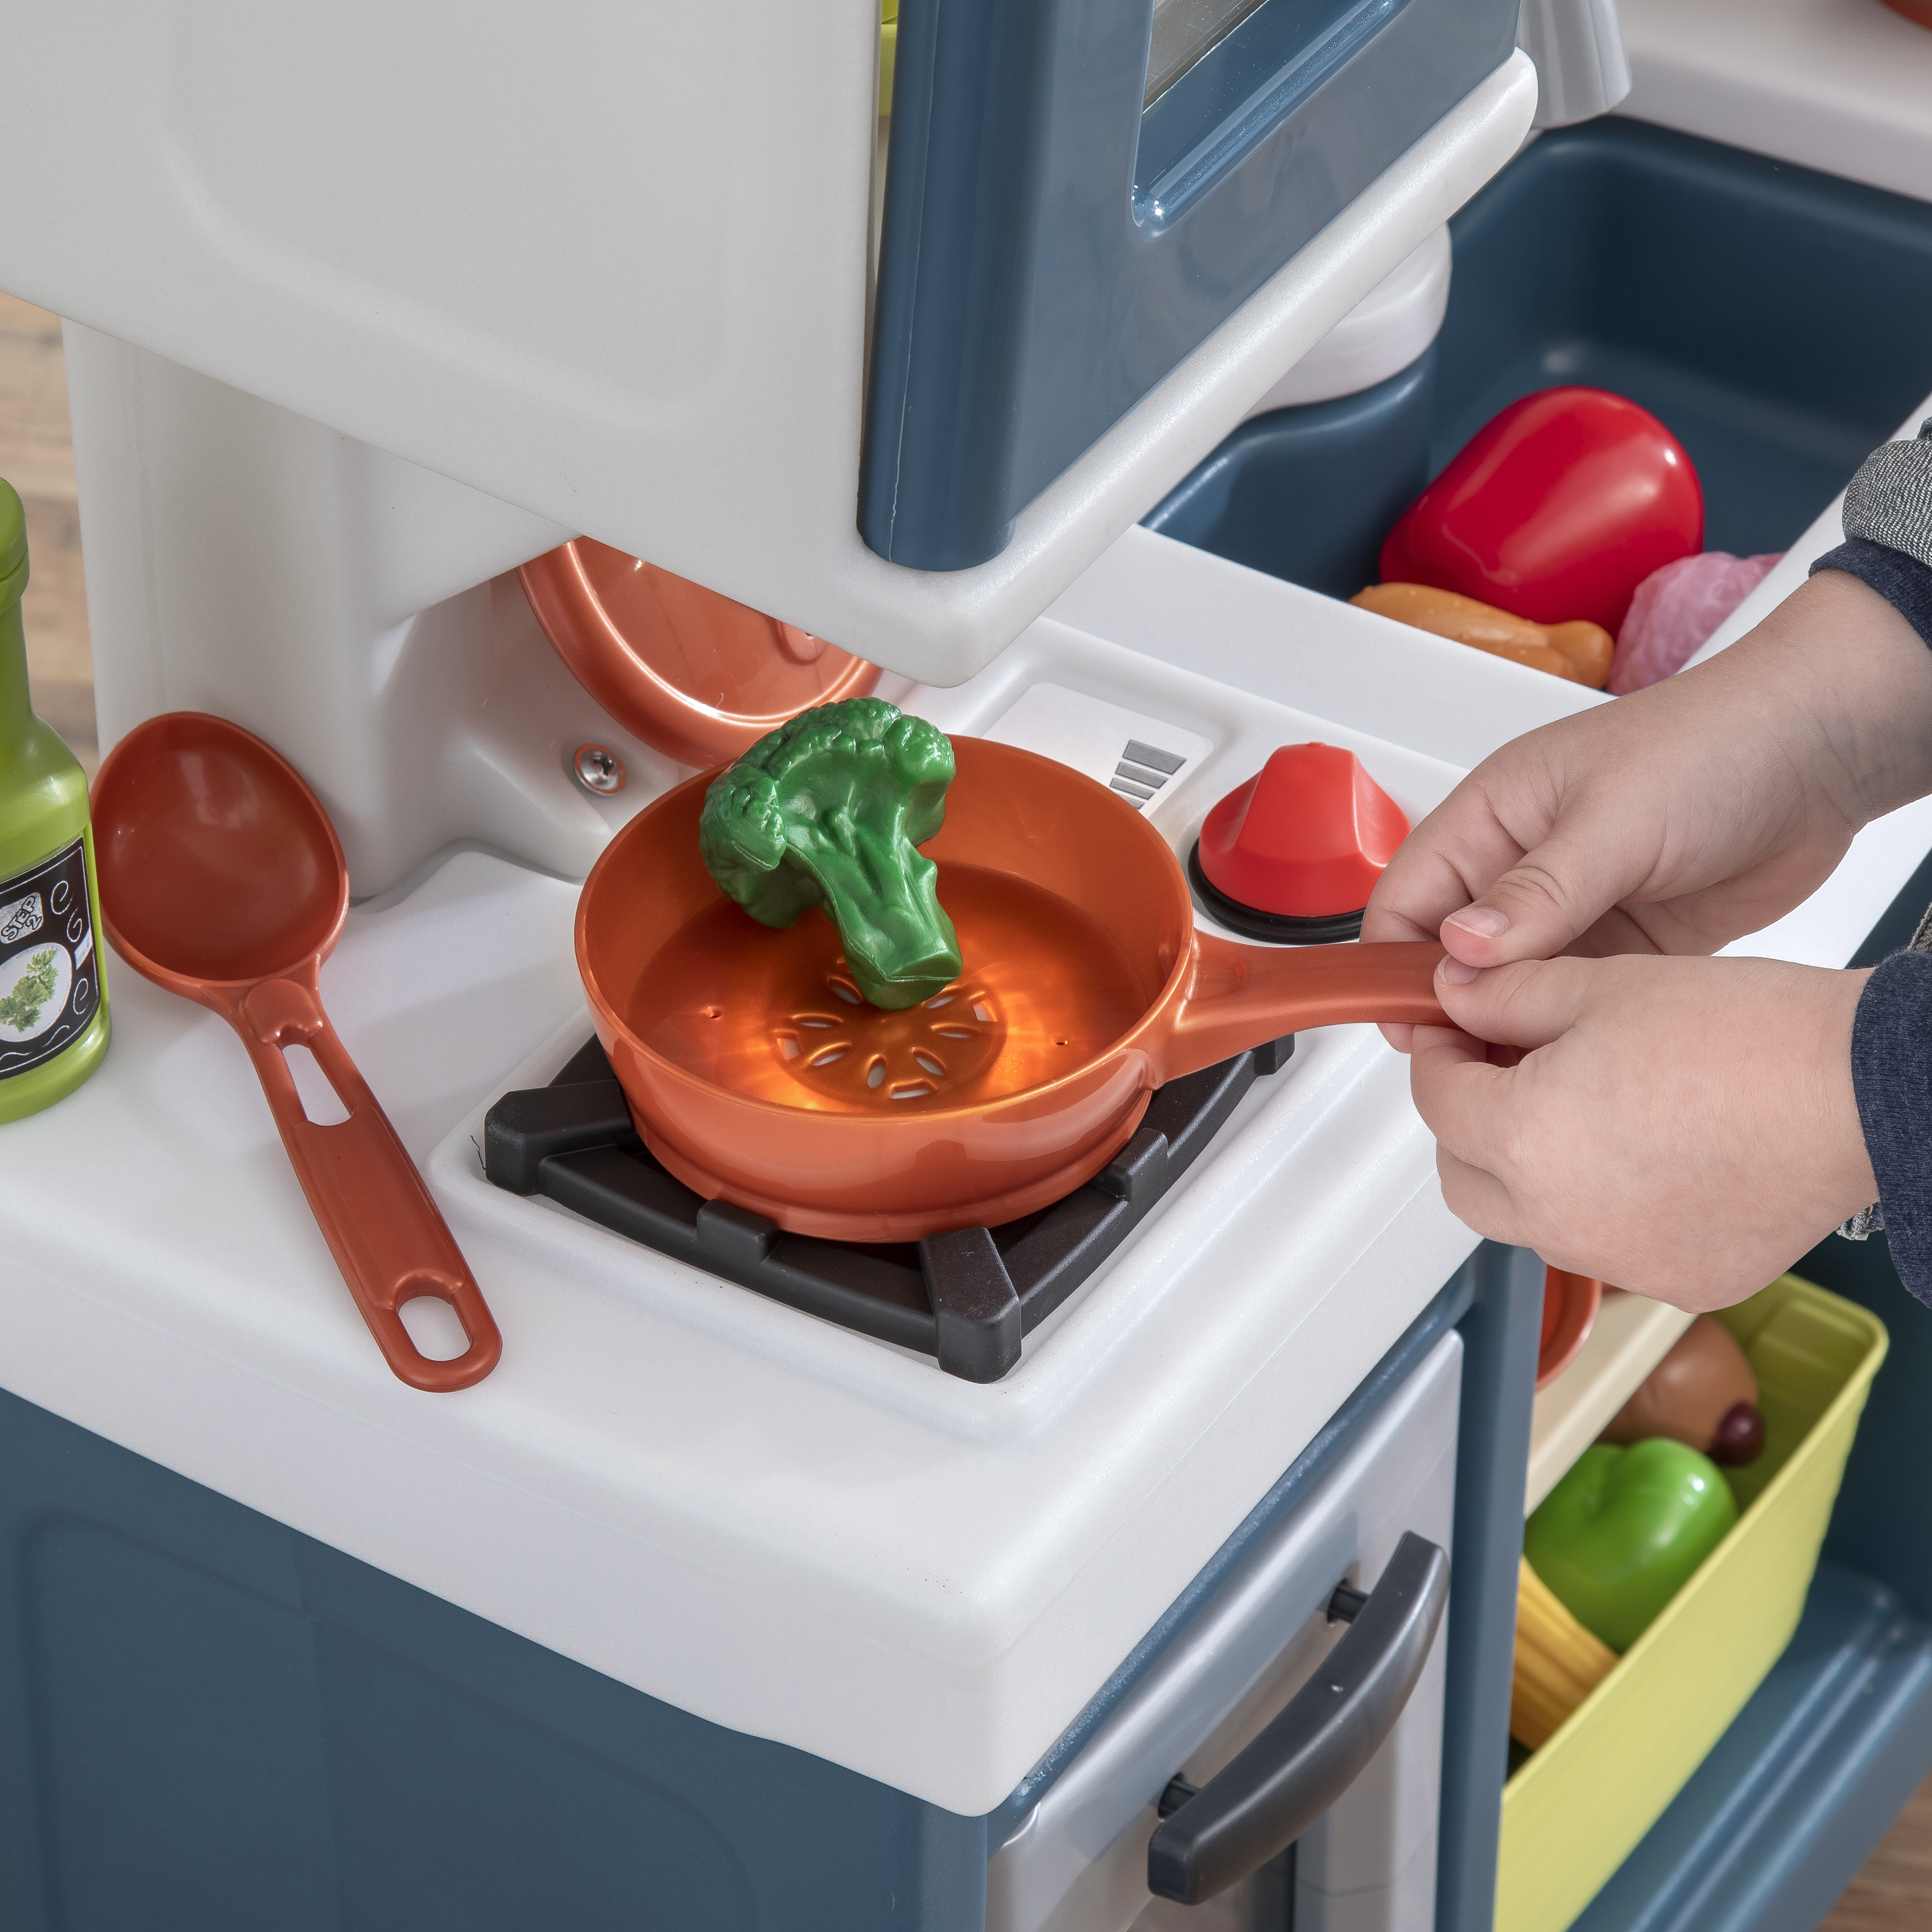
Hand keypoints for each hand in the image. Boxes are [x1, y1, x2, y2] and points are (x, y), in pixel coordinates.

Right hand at [1363, 572, 1931, 1048]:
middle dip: (1452, 1010)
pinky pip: (1574, 997)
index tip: (1409, 1025)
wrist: (1825, 752)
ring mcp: (1575, 906)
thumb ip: (1537, 892)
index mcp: (1493, 816)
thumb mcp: (1613, 819)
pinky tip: (1573, 1060)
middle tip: (1469, 1066)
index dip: (1394, 964)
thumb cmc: (1715, 745)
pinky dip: (1567, 1030)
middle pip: (1452, 955)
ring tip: (1523, 1075)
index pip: (1408, 898)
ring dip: (1512, 1026)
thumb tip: (1462, 951)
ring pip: (1513, 986)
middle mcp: (1522, 864)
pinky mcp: (1626, 942)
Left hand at [1412, 950, 1874, 1308]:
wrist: (1861, 1091)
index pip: (1435, 1101)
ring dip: (1532, 1171)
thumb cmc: (1747, 1037)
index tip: (1458, 1028)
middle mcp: (1560, 1220)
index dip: (1440, 1053)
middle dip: (1469, 1124)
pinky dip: (1605, 1206)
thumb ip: (1505, 996)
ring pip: (1532, 1221)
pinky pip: (1609, 1247)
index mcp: (1523, 1142)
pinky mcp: (1681, 1283)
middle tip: (1503, 1069)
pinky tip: (1650, 1152)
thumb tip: (1456, 997)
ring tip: (1584, 1106)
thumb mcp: (1598, 987)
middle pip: (1465, 1179)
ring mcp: (1621, 1262)